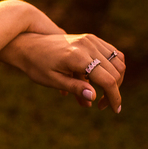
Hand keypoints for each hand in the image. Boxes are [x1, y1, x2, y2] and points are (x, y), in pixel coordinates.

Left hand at [0, 31, 124, 111]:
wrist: (29, 45)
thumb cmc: (37, 66)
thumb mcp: (53, 81)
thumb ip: (74, 88)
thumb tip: (93, 98)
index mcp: (77, 57)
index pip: (107, 80)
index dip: (114, 97)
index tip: (115, 110)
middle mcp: (88, 45)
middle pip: (116, 71)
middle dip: (114, 91)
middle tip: (102, 106)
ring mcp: (91, 39)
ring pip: (118, 61)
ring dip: (115, 80)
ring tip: (102, 95)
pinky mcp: (91, 38)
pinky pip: (112, 53)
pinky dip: (112, 67)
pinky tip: (102, 80)